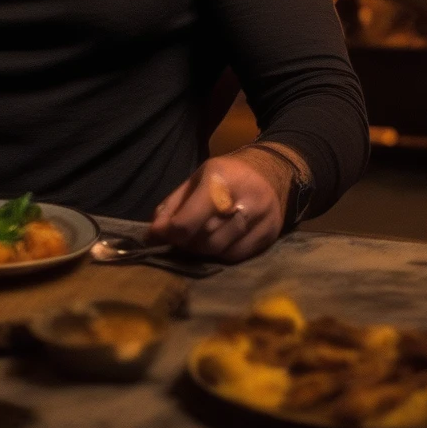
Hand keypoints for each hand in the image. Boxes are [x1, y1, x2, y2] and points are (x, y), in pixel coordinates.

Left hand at [148, 150, 291, 262]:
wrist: (273, 171)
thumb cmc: (227, 175)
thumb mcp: (196, 179)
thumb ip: (172, 205)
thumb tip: (153, 234)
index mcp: (219, 180)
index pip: (189, 220)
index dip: (170, 233)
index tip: (159, 235)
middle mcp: (244, 199)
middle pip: (204, 238)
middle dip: (186, 241)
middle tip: (180, 236)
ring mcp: (261, 219)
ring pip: (220, 250)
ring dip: (202, 250)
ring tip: (198, 238)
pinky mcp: (270, 235)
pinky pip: (237, 256)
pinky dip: (221, 254)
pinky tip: (218, 242)